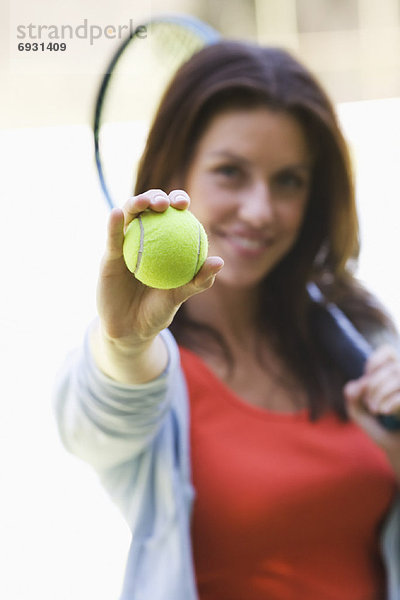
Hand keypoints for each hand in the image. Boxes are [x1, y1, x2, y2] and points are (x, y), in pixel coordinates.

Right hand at [96, 189, 223, 346]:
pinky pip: (113, 237)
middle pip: (149, 210)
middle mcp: (145, 238)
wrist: (131, 329)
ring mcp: (126, 244)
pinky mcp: (109, 256)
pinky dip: (114, 224)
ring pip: (129, 217)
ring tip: (144, 202)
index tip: (184, 203)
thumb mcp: (180, 295)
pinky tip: (116, 214)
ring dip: (136, 203)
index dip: (177, 202)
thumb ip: (199, 280)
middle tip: (165, 203)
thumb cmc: (158, 310)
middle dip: (157, 196)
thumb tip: (219, 261)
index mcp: (165, 242)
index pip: (172, 216)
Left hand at [344, 345, 399, 450]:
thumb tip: (359, 385)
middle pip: (390, 366)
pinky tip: (384, 412)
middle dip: (373, 384)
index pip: (388, 352)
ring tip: (375, 409)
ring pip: (397, 375)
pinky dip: (391, 402)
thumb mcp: (358, 411)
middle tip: (369, 404)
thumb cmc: (380, 428)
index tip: (365, 381)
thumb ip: (352, 394)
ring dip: (379, 392)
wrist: (397, 452)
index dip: (374, 362)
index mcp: (394, 376)